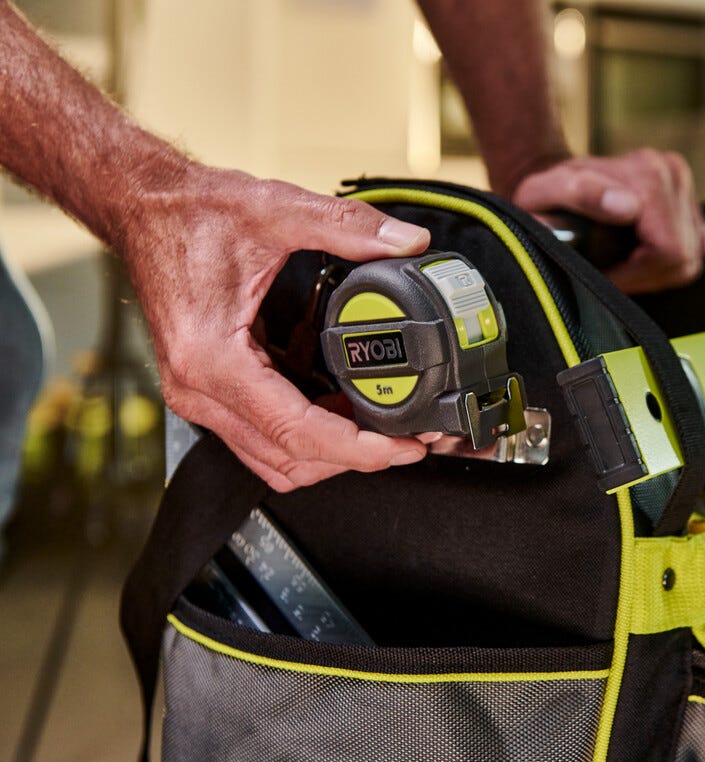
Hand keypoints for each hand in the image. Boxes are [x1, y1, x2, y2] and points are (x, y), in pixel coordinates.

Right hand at [120, 164, 432, 491]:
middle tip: (409, 438)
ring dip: (330, 452)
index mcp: (213, 358)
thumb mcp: (277, 209)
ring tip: (382, 426)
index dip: (359, 449)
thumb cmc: (190, 213)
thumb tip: (408, 241)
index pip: (297, 433)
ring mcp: (198, 396)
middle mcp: (199, 390)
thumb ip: (348, 225)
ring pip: (274, 458)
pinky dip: (307, 435)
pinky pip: (262, 436)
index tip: (404, 446)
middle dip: (355, 457)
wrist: (143, 208)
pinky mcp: (206, 391)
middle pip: (289, 459)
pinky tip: (342, 406)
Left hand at [511, 149, 704, 293]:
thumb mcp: (542, 194)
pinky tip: (638, 252)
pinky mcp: (687, 198)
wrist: (558, 183)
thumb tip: (628, 207)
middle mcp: (671, 172)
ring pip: (691, 257)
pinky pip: (695, 248)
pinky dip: (667, 259)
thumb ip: (580, 194)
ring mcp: (682, 183)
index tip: (604, 273)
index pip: (667, 251)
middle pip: (683, 257)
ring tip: (621, 262)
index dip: (635, 275)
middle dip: (646, 275)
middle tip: (611, 270)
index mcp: (647, 173)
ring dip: (656, 270)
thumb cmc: (546, 197)